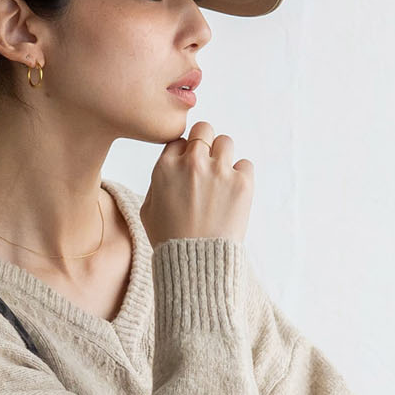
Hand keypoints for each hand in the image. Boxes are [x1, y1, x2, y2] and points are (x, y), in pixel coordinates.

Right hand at [140, 120, 253, 246]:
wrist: (197, 264)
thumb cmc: (170, 240)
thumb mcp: (148, 209)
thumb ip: (158, 180)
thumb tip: (171, 164)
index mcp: (166, 167)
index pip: (179, 141)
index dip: (184, 155)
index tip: (188, 172)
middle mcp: (192, 163)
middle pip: (204, 130)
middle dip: (205, 144)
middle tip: (207, 166)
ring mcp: (219, 171)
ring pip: (226, 142)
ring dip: (223, 157)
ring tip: (220, 181)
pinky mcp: (242, 183)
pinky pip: (245, 164)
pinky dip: (241, 176)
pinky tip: (232, 195)